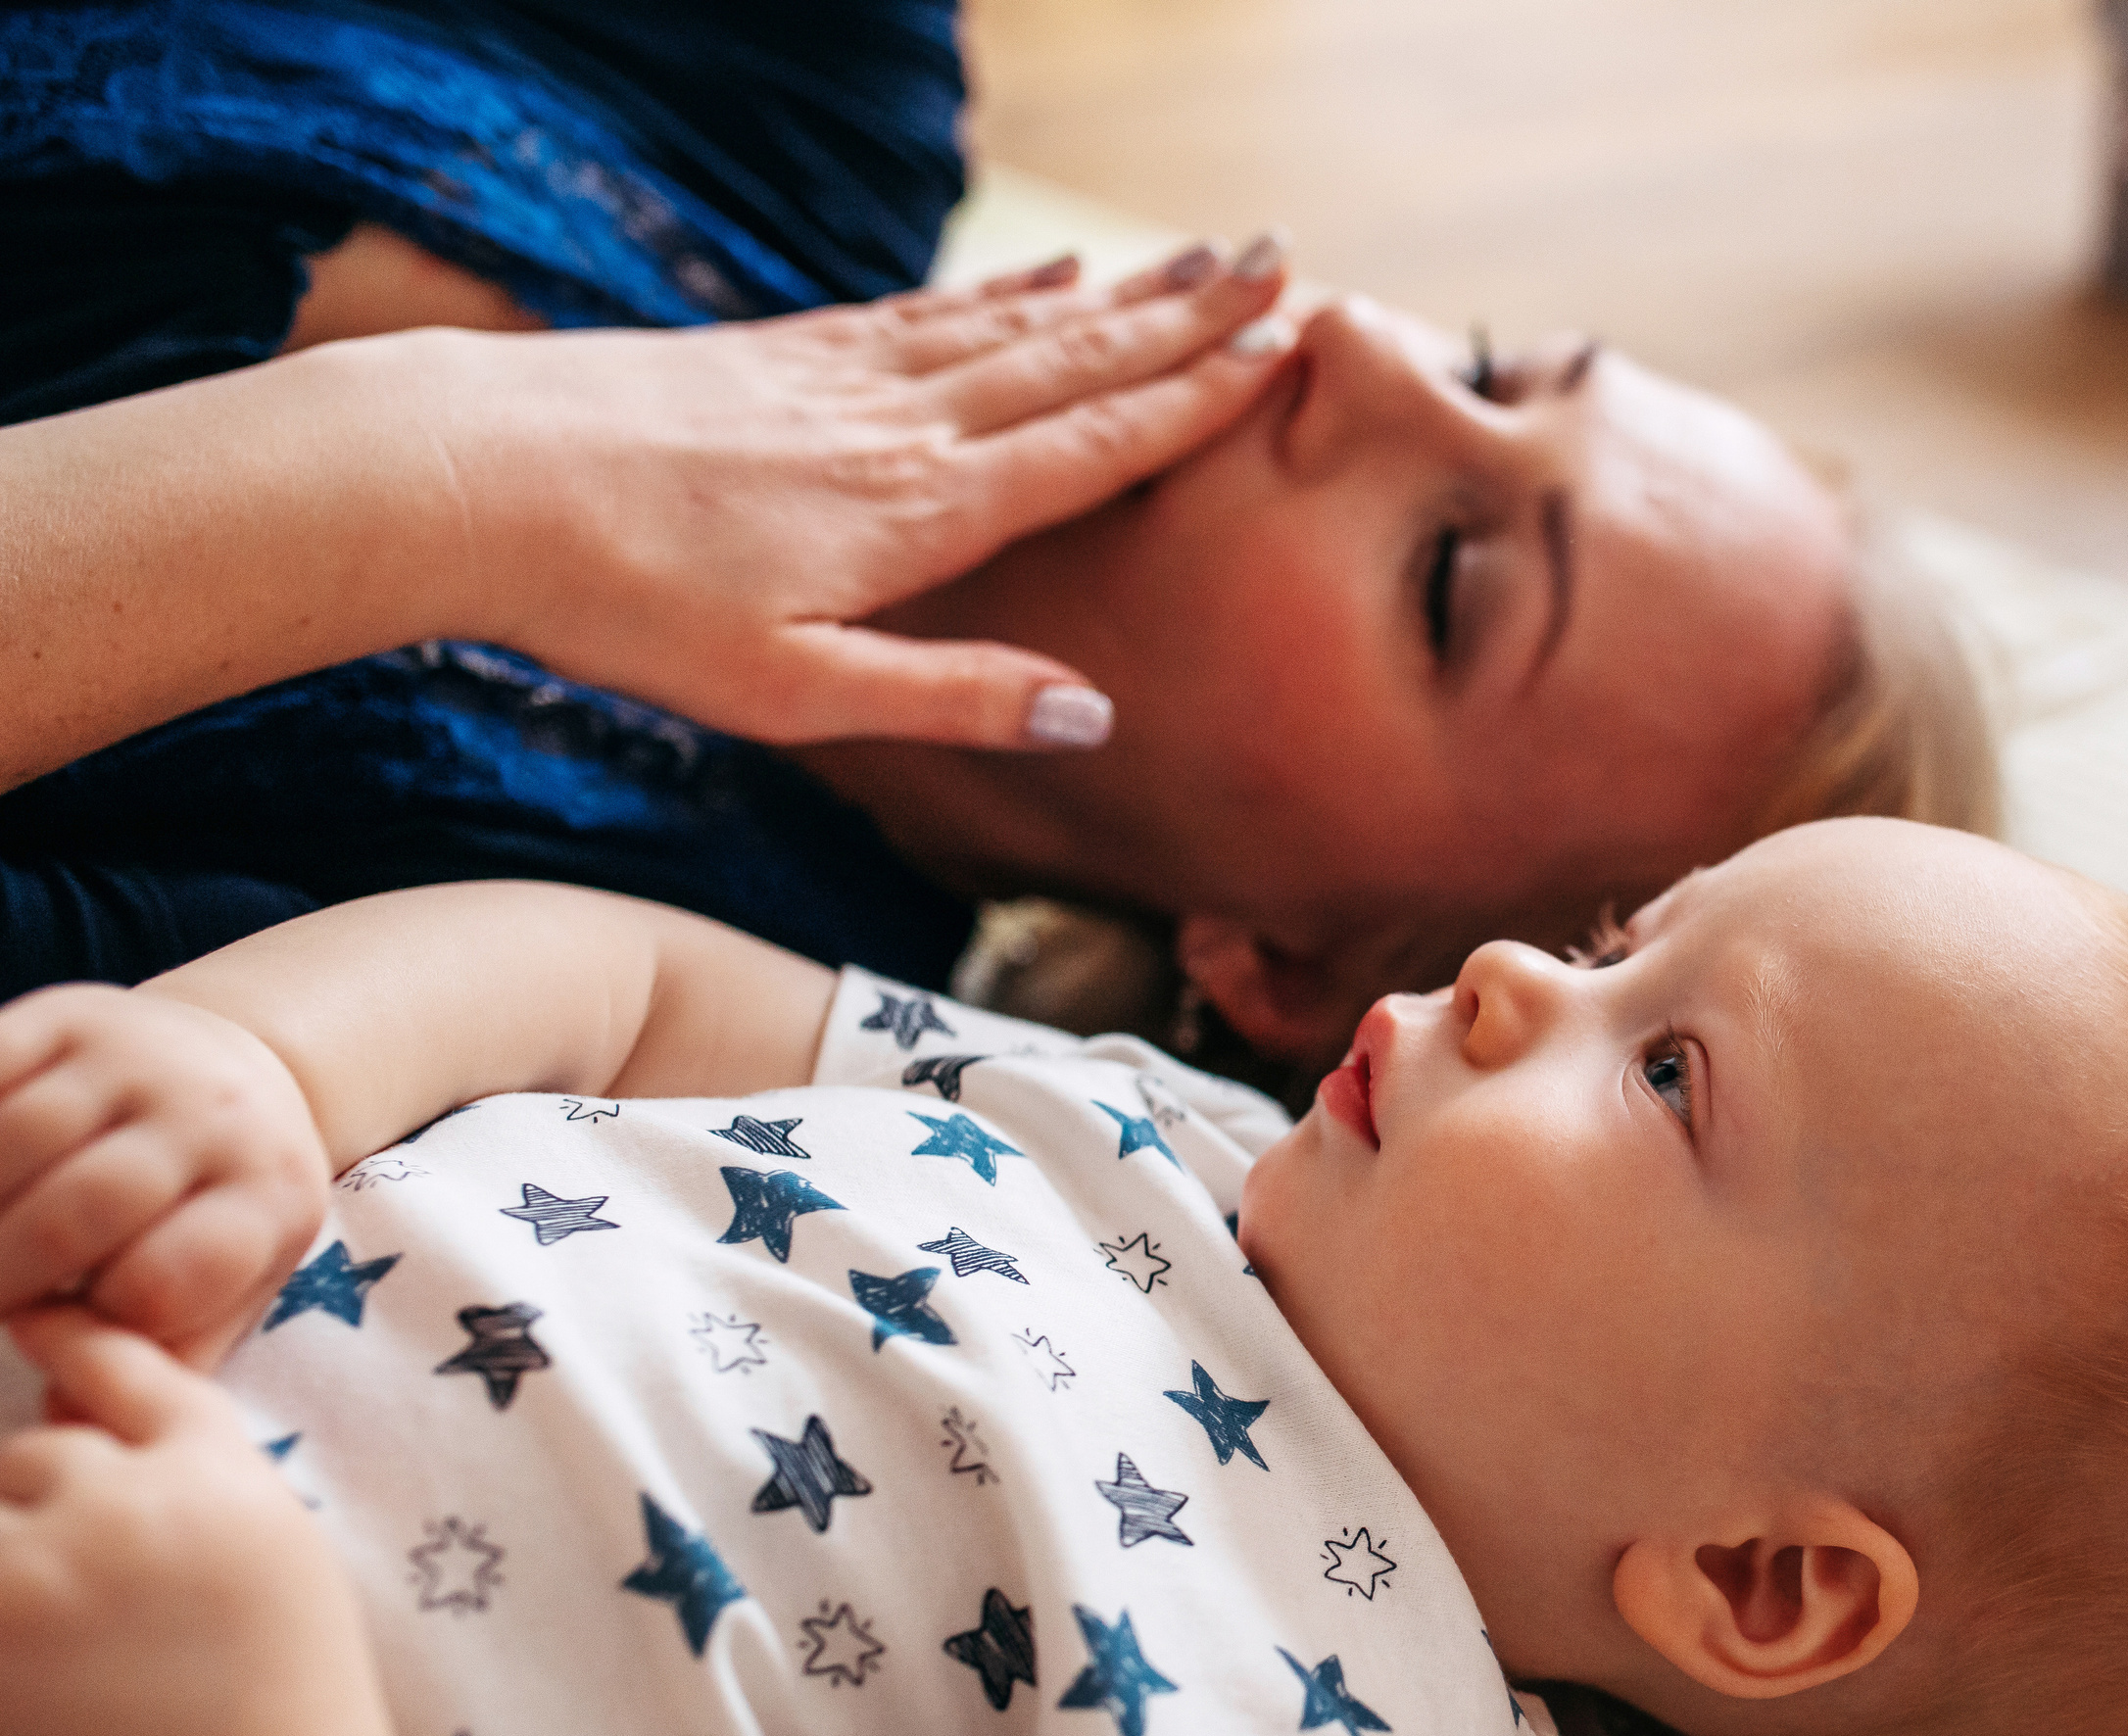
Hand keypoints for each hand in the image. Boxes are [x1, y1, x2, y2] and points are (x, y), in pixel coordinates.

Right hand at [0, 985, 328, 1366]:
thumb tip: (68, 1422)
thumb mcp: (230, 1288)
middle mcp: (213, 1114)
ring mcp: (138, 1056)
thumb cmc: (216, 1215)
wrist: (237, 1076)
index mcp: (267, 1194)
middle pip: (84, 1206)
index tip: (56, 1330)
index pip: (168, 1279)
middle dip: (7, 1273)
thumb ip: (163, 1360)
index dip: (96, 1320)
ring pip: (14, 1138)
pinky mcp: (67, 1013)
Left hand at [0, 1309, 421, 1735]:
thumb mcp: (270, 1550)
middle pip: (37, 1453)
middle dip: (40, 1506)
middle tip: (82, 1590)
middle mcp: (141, 1500)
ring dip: (11, 1552)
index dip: (73, 1342)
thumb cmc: (281, 1704)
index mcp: (228, 1473)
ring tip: (67, 1638)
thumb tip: (63, 1412)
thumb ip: (192, 1473)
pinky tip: (33, 1651)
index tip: (32, 1320)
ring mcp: (55, 1566)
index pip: (127, 1367)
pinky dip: (4, 1603)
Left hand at [420, 236, 1299, 749]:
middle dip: (1186, 317)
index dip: (1193, 399)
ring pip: (1011, 325)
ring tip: (1198, 258)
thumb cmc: (628, 608)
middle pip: (1073, 363)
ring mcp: (842, 376)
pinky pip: (925, 311)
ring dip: (1117, 294)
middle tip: (1283, 266)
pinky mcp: (784, 353)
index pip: (1092, 446)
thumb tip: (1096, 714)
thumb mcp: (794, 696)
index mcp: (920, 510)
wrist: (474, 477)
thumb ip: (952, 698)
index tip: (1283, 350)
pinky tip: (1043, 271)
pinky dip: (1002, 289)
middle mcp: (900, 424)